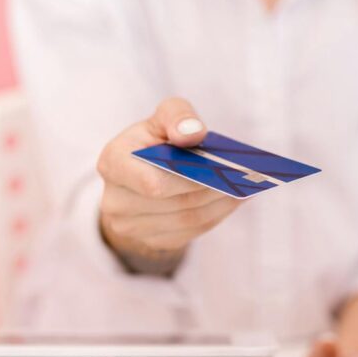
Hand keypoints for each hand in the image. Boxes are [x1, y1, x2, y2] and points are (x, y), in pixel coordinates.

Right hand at [97, 97, 241, 273]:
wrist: (140, 173)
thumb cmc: (154, 140)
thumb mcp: (164, 116)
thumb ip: (178, 116)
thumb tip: (193, 133)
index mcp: (112, 163)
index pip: (152, 183)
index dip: (188, 178)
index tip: (218, 167)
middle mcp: (115, 201)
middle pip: (175, 202)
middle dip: (212, 189)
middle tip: (243, 178)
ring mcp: (130, 227)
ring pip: (186, 220)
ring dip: (220, 205)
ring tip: (244, 188)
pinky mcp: (151, 240)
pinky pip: (190, 232)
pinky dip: (216, 215)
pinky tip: (233, 200)